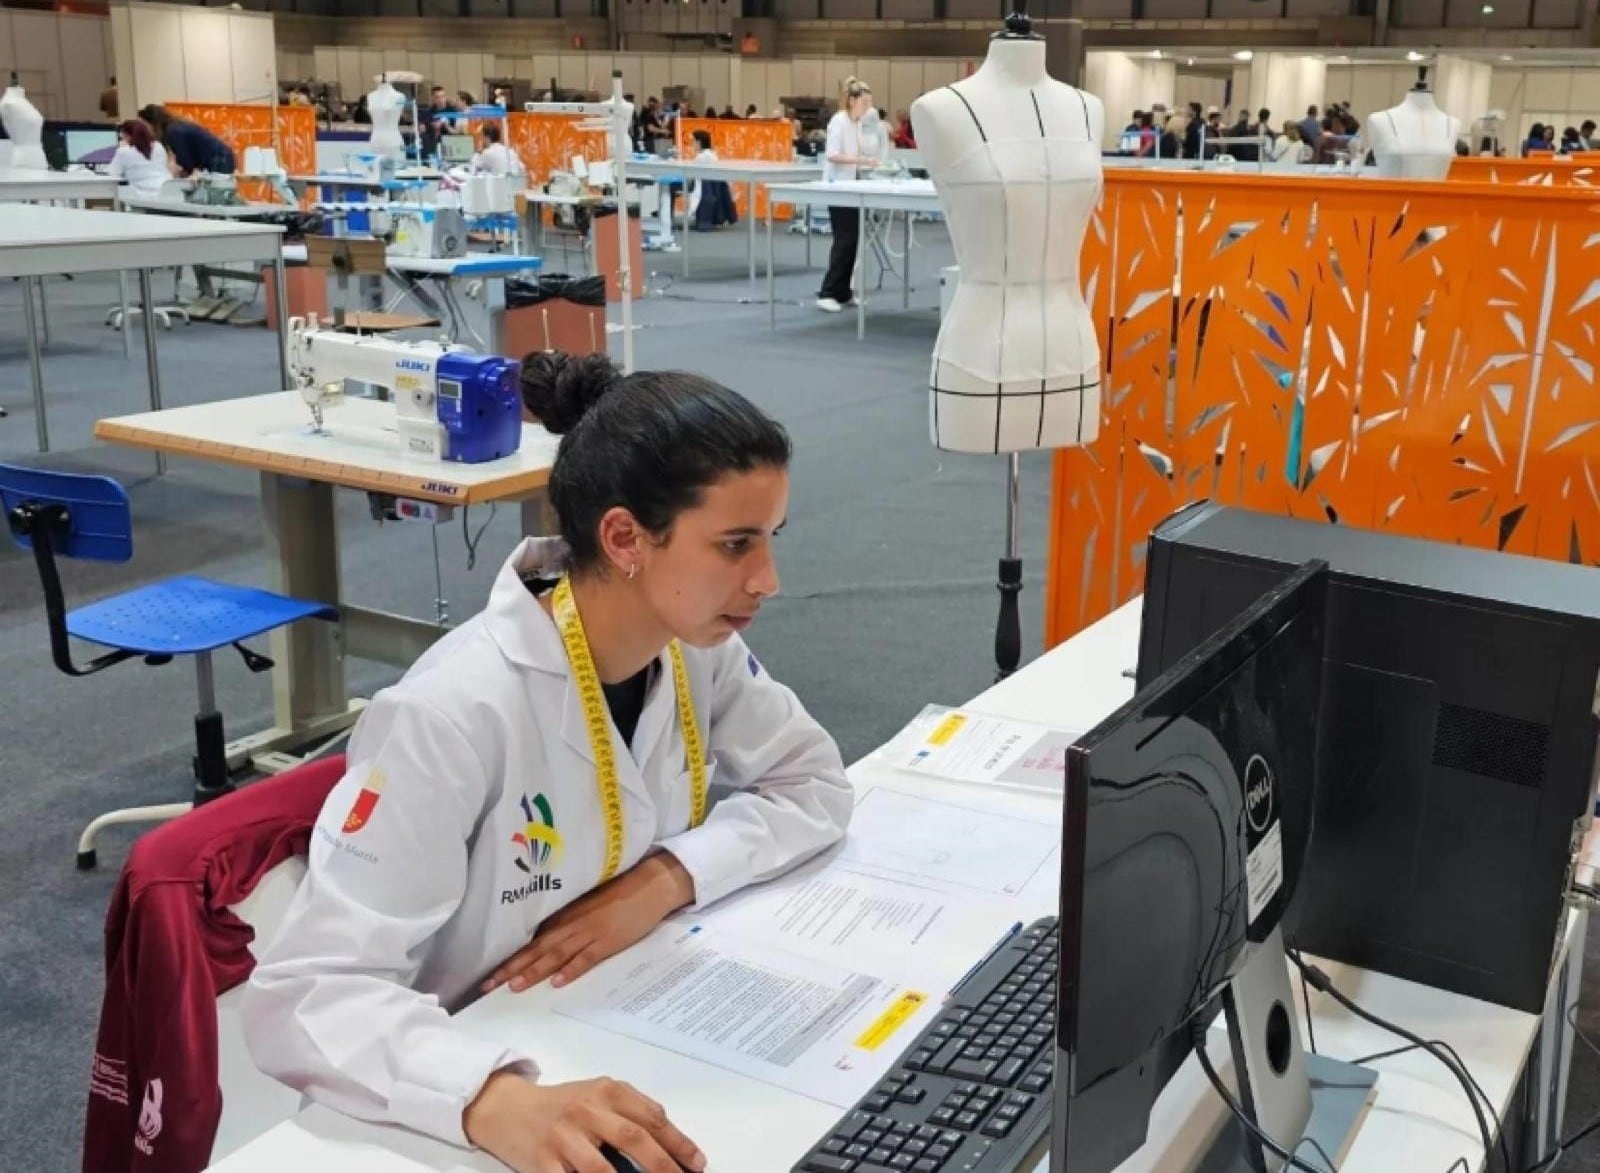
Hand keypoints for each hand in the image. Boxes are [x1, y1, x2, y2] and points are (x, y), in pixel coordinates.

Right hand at [464, 1070, 705, 1172]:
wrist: (508, 1108)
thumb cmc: (562, 1104)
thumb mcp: (598, 1094)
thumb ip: (631, 1109)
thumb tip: (671, 1140)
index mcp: (606, 1091)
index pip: (651, 1117)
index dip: (678, 1142)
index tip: (696, 1163)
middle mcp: (586, 1110)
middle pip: (633, 1138)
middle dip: (663, 1164)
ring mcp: (563, 1137)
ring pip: (602, 1168)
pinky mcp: (542, 1161)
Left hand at [484, 852, 695, 993]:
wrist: (648, 886)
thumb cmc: (618, 896)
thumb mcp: (586, 908)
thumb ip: (567, 923)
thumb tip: (544, 941)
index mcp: (565, 918)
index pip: (531, 942)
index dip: (509, 960)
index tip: (487, 978)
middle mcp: (571, 925)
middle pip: (537, 950)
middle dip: (511, 969)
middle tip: (487, 987)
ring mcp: (590, 932)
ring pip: (556, 954)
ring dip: (535, 971)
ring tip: (514, 987)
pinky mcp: (608, 940)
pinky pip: (587, 957)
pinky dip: (572, 968)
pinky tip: (558, 981)